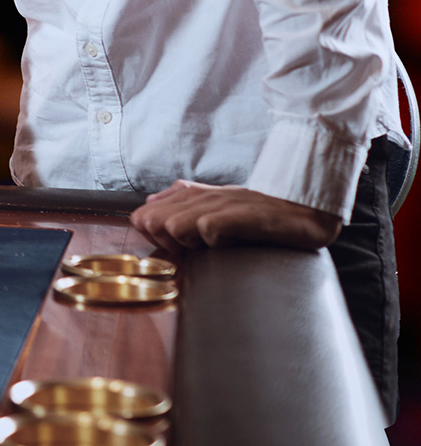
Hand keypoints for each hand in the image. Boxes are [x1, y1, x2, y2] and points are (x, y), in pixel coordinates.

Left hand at [129, 180, 342, 253]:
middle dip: (163, 243)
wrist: (304, 208)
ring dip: (186, 244)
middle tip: (192, 250)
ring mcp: (216, 205)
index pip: (142, 216)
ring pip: (171, 226)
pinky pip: (206, 230)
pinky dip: (214, 242)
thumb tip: (149, 202)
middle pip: (149, 221)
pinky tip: (231, 244)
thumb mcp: (216, 202)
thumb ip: (181, 199)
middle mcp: (198, 197)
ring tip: (211, 247)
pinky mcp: (236, 214)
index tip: (176, 248)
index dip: (152, 237)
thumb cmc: (259, 211)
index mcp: (189, 194)